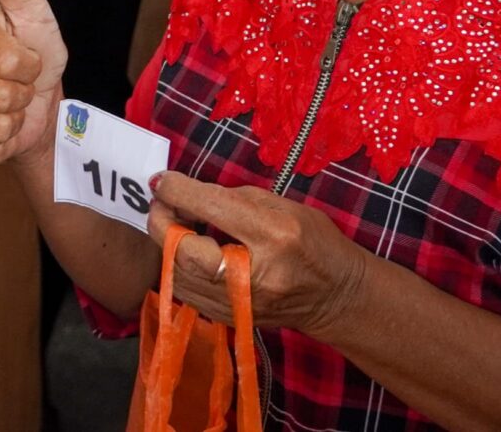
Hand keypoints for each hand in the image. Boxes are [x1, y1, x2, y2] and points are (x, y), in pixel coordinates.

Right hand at [0, 0, 67, 167]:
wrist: (38, 103)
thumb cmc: (37, 50)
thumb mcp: (33, 13)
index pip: (11, 61)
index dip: (31, 65)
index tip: (28, 57)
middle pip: (4, 97)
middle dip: (25, 95)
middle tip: (20, 84)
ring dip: (15, 121)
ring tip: (11, 105)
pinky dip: (2, 145)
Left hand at [145, 173, 368, 339]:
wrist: (339, 296)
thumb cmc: (315, 242)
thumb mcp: (282, 205)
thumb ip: (232, 197)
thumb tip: (186, 192)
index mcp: (272, 235)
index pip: (210, 208)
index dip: (176, 191)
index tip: (161, 180)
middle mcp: (253, 274)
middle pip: (183, 250)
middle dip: (161, 221)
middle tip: (161, 203)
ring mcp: (241, 304)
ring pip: (177, 275)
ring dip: (166, 245)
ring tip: (175, 224)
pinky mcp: (231, 319)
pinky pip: (187, 292)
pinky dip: (178, 267)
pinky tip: (187, 250)